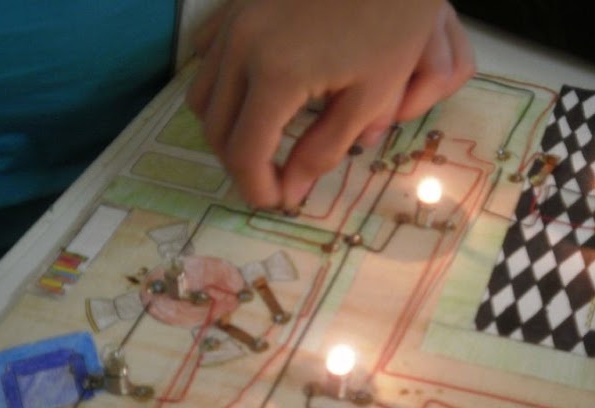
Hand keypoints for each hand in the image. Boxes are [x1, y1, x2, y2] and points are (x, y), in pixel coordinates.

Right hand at [187, 0, 474, 208]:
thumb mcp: (369, 95)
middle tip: (274, 179)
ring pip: (202, 97)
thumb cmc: (392, 21)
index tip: (278, 201)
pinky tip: (250, 93)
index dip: (257, 188)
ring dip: (227, 129)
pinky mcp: (235, 4)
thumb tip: (292, 191)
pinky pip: (206, 56)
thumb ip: (325, 150)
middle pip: (216, 131)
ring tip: (264, 142)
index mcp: (276, 76)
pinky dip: (219, 86)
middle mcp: (240, 49)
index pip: (244, 154)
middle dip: (241, 165)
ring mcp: (233, 22)